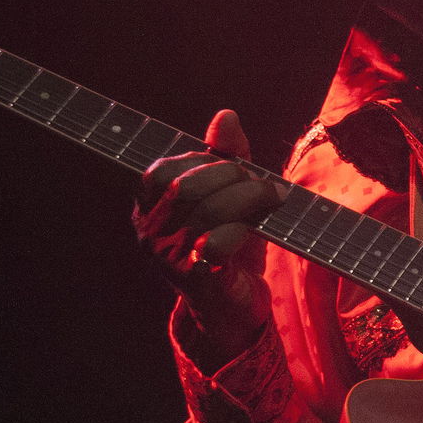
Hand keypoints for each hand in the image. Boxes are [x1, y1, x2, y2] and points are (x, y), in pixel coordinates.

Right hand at [134, 109, 282, 353]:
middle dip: (230, 175)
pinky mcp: (197, 279)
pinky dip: (244, 230)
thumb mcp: (228, 193)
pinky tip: (258, 229)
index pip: (161, 171)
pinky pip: (217, 244)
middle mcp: (150, 233)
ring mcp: (170, 258)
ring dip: (248, 198)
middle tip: (261, 181)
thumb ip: (226, 155)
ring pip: (207, 212)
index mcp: (148, 208)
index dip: (200, 160)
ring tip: (273, 197)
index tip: (233, 164)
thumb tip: (225, 116)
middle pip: (185, 187)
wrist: (233, 307)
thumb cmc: (228, 242)